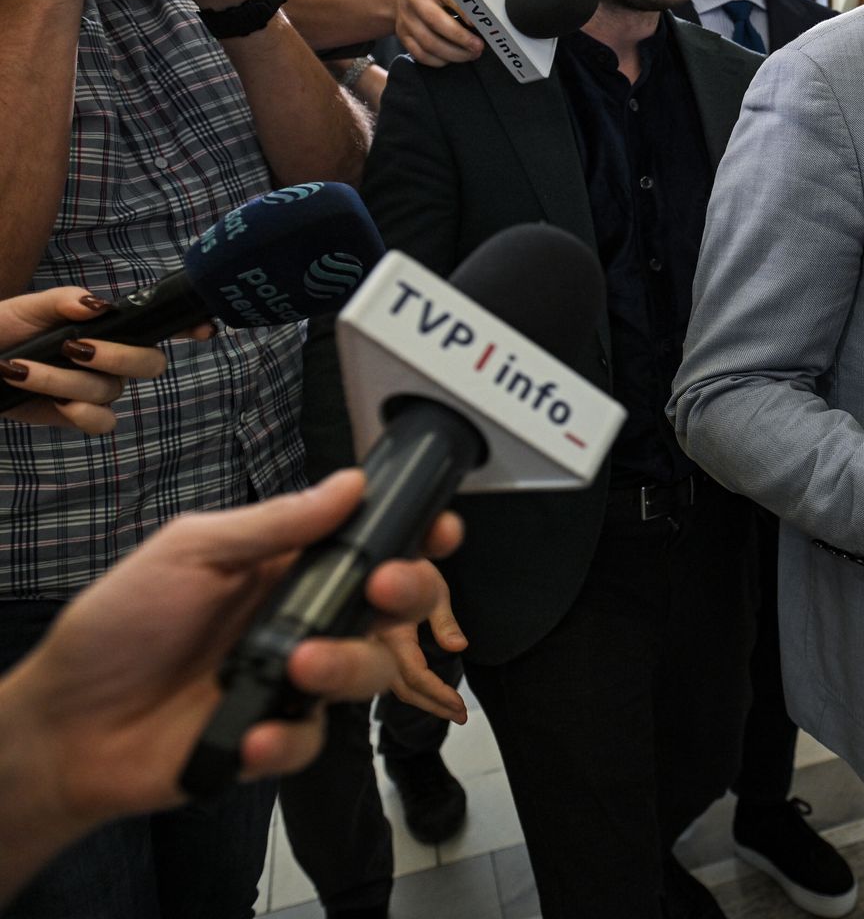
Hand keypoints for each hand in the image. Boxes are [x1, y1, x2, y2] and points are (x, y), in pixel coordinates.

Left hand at [0, 288, 211, 434]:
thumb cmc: (3, 327)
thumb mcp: (29, 307)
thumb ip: (65, 301)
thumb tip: (99, 306)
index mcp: (109, 328)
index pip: (158, 325)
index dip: (189, 326)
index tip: (204, 329)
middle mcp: (114, 359)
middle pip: (150, 364)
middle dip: (117, 356)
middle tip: (74, 347)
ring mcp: (98, 388)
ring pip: (109, 391)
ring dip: (62, 380)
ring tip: (20, 369)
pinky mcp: (77, 415)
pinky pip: (101, 422)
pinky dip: (78, 413)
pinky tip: (51, 400)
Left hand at [0, 470, 462, 837]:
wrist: (66, 726)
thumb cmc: (115, 629)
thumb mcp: (188, 552)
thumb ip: (272, 523)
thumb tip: (347, 484)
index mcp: (287, 567)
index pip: (369, 544)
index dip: (415, 536)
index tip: (438, 529)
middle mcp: (304, 620)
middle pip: (393, 607)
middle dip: (409, 594)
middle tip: (384, 590)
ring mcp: (295, 680)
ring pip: (369, 673)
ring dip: (345, 667)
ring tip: (297, 668)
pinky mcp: (279, 737)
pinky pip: (316, 738)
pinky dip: (290, 737)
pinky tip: (255, 732)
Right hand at [372, 561, 469, 722]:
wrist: (378, 560)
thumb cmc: (408, 568)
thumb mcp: (432, 588)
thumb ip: (444, 619)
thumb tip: (459, 646)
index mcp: (388, 632)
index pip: (413, 674)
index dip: (437, 693)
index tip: (459, 706)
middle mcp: (371, 646)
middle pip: (402, 688)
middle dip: (433, 705)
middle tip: (459, 715)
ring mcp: (366, 649)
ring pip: (393, 686)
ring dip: (423, 700)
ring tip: (449, 709)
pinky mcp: (367, 649)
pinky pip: (386, 676)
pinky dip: (409, 688)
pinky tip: (426, 692)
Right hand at [393, 0, 482, 65]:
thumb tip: (489, 13)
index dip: (463, 11)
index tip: (477, 24)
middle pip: (436, 22)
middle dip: (462, 38)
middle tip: (479, 47)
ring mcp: (406, 17)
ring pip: (429, 42)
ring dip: (454, 54)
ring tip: (470, 55)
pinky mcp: (402, 34)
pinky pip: (420, 54)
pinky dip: (439, 60)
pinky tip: (451, 58)